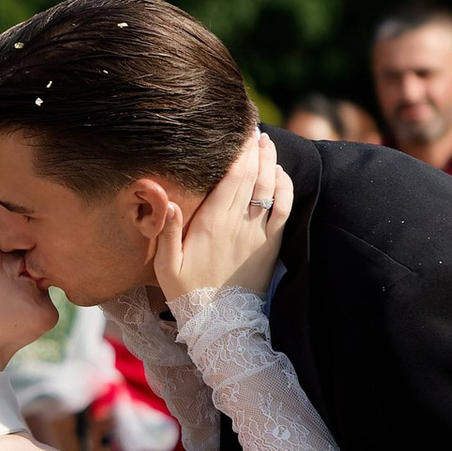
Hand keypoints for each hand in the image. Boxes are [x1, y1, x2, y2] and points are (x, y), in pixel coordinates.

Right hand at [149, 127, 289, 311]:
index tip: (239, 131)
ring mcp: (258, 233)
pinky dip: (285, 188)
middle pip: (252, 175)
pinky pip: (284, 210)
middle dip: (254, 149)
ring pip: (270, 187)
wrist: (220, 323)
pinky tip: (280, 174)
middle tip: (253, 127)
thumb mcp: (165, 266)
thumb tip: (169, 202)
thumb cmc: (187, 293)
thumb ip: (166, 232)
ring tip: (266, 143)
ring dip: (270, 162)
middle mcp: (238, 223)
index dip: (238, 151)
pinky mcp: (270, 245)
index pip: (231, 177)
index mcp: (212, 223)